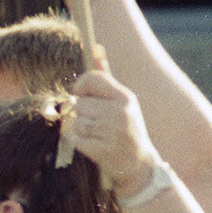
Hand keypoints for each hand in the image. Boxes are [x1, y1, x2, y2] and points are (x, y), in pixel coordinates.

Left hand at [68, 62, 159, 194]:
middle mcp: (120, 112)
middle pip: (77, 102)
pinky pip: (73, 138)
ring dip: (77, 129)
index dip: (79, 87)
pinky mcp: (103, 150)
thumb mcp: (121, 101)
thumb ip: (105, 76)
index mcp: (125, 96)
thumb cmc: (124, 128)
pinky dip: (77, 142)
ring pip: (74, 121)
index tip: (83, 97)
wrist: (138, 165)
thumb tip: (95, 47)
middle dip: (78, 113)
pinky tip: (92, 145)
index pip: (90, 78)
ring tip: (94, 134)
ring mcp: (112, 132)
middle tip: (93, 123)